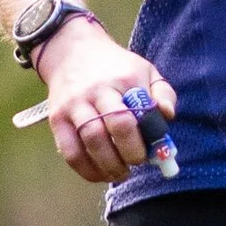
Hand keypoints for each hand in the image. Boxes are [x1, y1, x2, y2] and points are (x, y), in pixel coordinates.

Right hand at [34, 22, 177, 183]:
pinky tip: (100, 174)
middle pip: (116, 126)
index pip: (140, 111)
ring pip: (92, 141)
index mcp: (124, 79)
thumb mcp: (144, 70)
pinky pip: (70, 152)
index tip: (153, 150)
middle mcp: (97, 90)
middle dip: (131, 152)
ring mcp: (74, 105)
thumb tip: (168, 115)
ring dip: (110, 165)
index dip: (148, 137)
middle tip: (137, 162)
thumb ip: (163, 92)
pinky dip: (86, 170)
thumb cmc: (115, 68)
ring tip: (120, 172)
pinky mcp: (57, 119)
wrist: (71, 51)